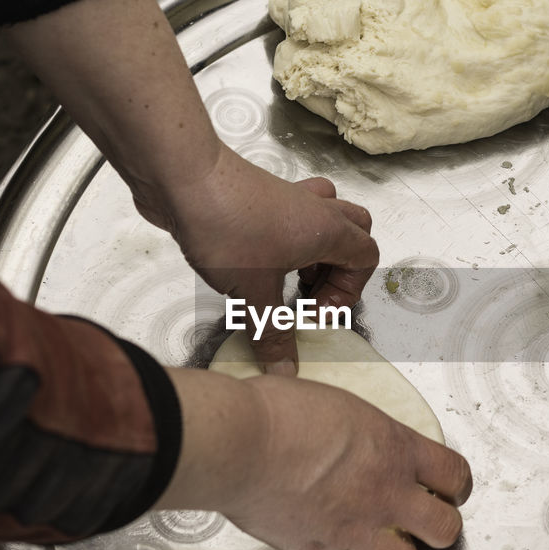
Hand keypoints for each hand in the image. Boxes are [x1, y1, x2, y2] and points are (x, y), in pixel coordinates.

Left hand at [133, 144, 377, 373]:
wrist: (183, 177)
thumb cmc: (227, 228)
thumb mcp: (253, 293)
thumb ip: (272, 334)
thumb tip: (285, 372)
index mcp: (328, 231)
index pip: (366, 258)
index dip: (346, 293)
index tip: (310, 312)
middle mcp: (315, 209)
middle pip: (355, 230)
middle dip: (339, 268)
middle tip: (308, 292)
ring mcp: (288, 198)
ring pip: (325, 215)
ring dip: (317, 247)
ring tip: (288, 276)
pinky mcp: (259, 196)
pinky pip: (291, 213)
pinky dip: (288, 235)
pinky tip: (258, 259)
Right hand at [161, 368, 472, 549]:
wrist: (239, 444)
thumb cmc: (278, 412)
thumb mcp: (333, 401)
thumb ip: (352, 423)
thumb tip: (340, 418)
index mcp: (395, 448)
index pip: (455, 475)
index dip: (458, 486)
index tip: (451, 489)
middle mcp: (385, 494)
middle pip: (445, 530)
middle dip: (439, 527)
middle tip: (423, 518)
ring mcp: (354, 529)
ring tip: (382, 540)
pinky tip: (333, 543)